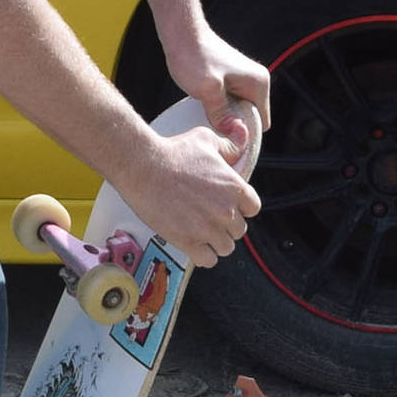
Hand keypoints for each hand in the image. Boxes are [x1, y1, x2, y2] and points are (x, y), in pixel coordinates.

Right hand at [123, 123, 262, 268]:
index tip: (228, 206)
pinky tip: (193, 243)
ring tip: (201, 232)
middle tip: (209, 217)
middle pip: (239, 230)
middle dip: (226, 225)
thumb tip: (241, 136)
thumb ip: (228, 144)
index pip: (253, 208)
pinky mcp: (189, 241)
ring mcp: (208, 228)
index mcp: (234, 187)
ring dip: (215, 241)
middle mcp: (226, 210)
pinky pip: (208, 260)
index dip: (240, 207)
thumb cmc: (172, 152)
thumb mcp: (205, 140)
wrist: (143, 166)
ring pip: (225, 248)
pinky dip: (202, 255)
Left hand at [164, 22, 271, 134]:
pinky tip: (203, 106)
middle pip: (249, 118)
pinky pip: (229, 101)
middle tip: (211, 127)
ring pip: (237, 109)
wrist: (181, 33)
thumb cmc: (193, 56)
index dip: (244, 133)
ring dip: (223, 115)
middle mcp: (256, 81)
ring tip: (205, 114)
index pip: (261, 123)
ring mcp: (243, 79)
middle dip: (233, 124)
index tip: (225, 138)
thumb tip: (235, 135)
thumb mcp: (207, 90)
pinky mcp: (230, 78)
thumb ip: (222, 114)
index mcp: (258, 83)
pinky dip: (218, 106)